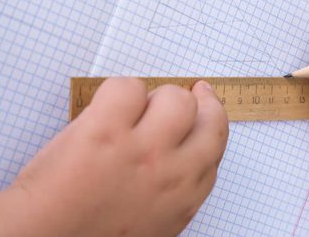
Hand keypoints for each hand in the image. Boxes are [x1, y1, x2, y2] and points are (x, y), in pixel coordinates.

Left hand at [0, 78, 228, 236]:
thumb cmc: (93, 235)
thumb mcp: (155, 220)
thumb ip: (177, 185)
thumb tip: (182, 147)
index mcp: (185, 195)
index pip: (216, 142)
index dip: (210, 117)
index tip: (205, 104)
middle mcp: (172, 171)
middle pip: (206, 115)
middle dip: (194, 101)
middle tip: (182, 93)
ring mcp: (142, 149)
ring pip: (173, 96)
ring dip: (155, 96)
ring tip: (131, 110)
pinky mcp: (106, 131)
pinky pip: (128, 87)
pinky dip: (118, 91)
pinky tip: (104, 110)